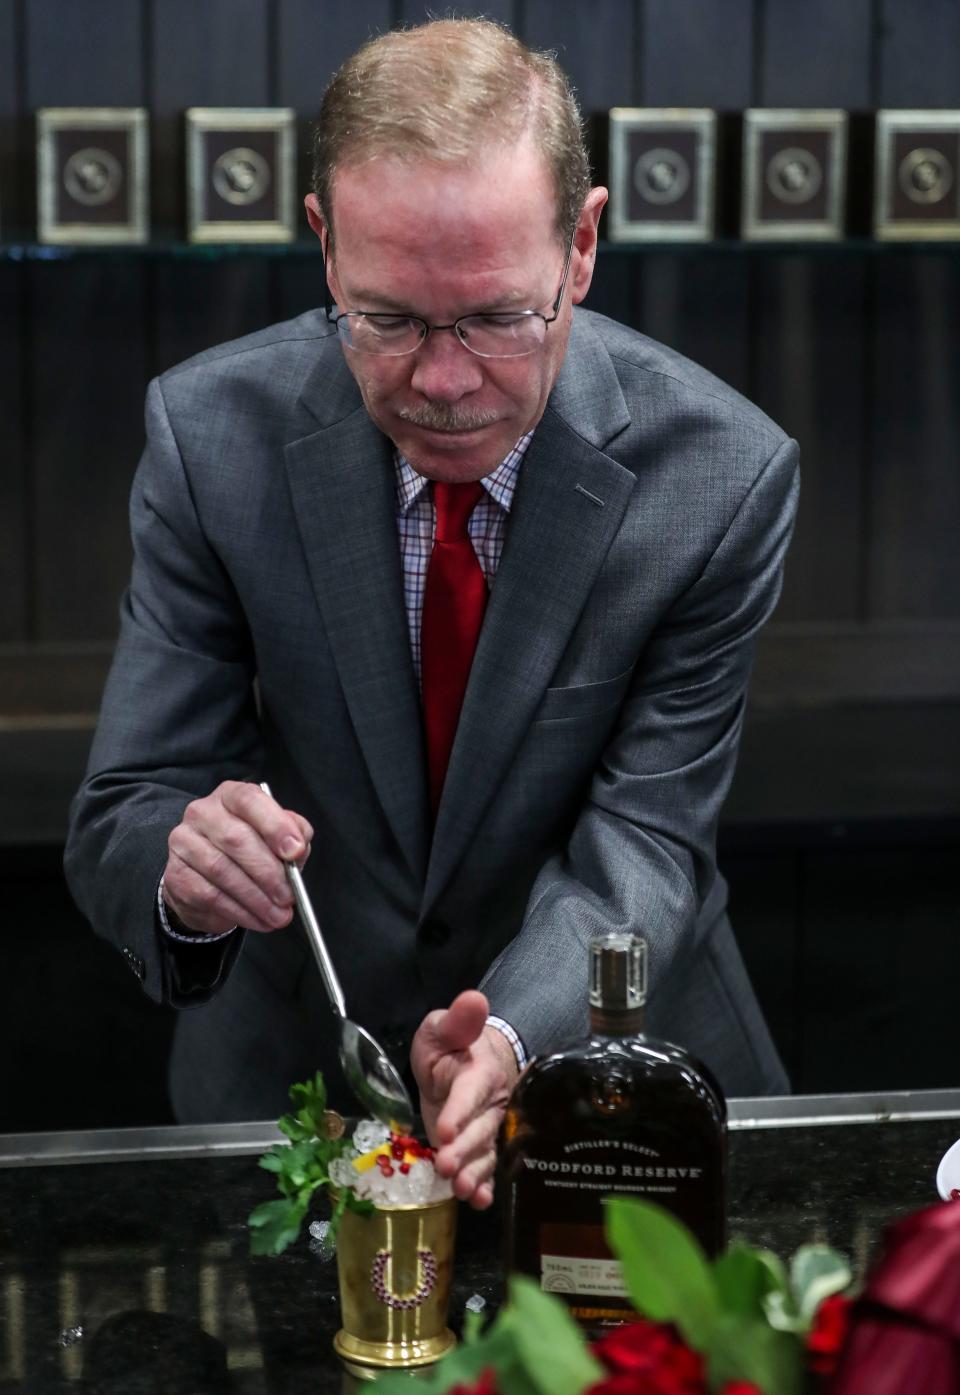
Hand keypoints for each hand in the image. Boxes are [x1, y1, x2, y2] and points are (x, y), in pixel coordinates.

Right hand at [162, 780, 312, 935]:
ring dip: (256, 898)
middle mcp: (203, 812)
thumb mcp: (277, 837)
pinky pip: (210, 895)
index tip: (295, 852)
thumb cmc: (250, 851)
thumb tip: (298, 846)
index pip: (249, 800)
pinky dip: (239, 911)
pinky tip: (257, 919)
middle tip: (289, 896)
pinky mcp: (176, 874)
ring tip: (278, 915)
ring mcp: (184, 842)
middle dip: (268, 872)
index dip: (275, 826)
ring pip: (222, 871)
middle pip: (236, 839)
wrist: (209, 880)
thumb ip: (293, 835)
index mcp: (231, 796)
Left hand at [411, 990, 518, 1209]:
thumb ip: (458, 1019)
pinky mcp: (480, 1147)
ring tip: (462, 1191)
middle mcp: (490, 1103)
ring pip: (485, 1152)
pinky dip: (485, 1186)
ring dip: (474, 1174)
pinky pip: (487, 1168)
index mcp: (480, 1071)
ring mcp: (488, 1128)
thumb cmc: (451, 1044)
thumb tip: (474, 998)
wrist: (468, 1062)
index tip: (443, 1129)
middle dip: (463, 1150)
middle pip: (480, 1129)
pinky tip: (478, 1202)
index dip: (460, 1111)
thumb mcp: (444, 1026)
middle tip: (446, 1167)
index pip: (471, 1091)